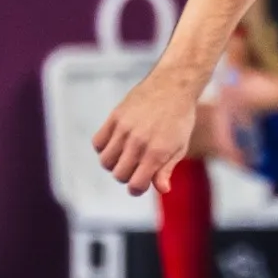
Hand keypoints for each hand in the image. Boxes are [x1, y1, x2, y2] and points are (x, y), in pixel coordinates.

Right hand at [94, 66, 208, 194]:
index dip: (137, 189)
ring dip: (114, 164)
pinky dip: (103, 149)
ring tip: (126, 156)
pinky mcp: (114, 117)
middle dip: (127, 177)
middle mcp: (138, 142)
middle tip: (136, 168)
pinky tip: (116, 144)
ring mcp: (124, 129)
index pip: (136, 184)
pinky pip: (98, 143)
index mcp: (157, 152)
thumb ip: (167, 169)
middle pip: (119, 174)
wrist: (173, 87)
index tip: (140, 185)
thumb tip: (162, 190)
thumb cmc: (180, 119)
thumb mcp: (180, 146)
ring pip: (106, 161)